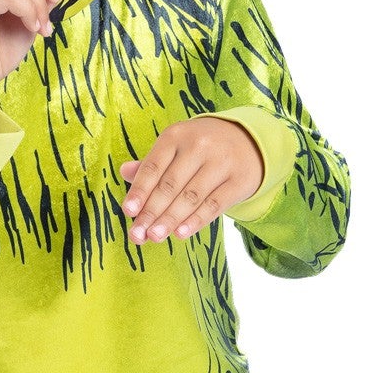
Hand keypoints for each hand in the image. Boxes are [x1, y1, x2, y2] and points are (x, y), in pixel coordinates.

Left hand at [119, 117, 266, 242]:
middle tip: (137, 234)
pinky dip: (196, 220)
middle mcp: (199, 146)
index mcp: (176, 136)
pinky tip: (181, 233)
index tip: (128, 212)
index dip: (139, 191)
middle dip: (151, 212)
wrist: (248, 142)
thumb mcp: (175, 147)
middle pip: (170, 185)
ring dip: (170, 219)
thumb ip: (151, 163)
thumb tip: (124, 172)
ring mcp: (221, 162)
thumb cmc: (201, 149)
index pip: (153, 167)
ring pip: (191, 196)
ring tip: (155, 237)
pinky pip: (214, 204)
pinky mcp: (239, 180)